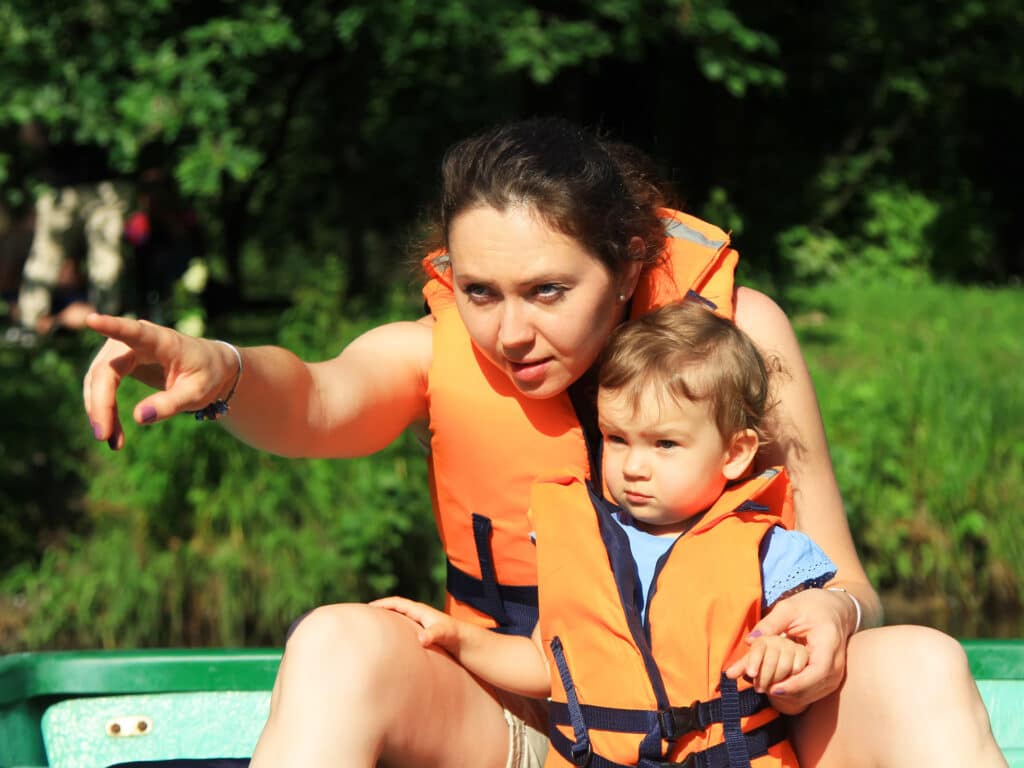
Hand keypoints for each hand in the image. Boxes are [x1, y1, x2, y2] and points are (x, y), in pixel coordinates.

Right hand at [83, 313, 237, 449]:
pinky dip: (104, 409)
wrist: (211, 368)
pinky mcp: (118, 363)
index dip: (111, 326)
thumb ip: (171, 403)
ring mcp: (123, 350)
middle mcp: (137, 340)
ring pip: (97, 380)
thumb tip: (138, 417)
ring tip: (111, 441)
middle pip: (105, 369)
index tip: (92, 319)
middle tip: (104, 436)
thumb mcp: (197, 393)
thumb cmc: (207, 375)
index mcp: (161, 340)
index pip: (133, 332)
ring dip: (99, 410)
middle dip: (101, 403)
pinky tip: (111, 434)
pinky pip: (101, 386)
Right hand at [370, 596, 460, 651]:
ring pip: (399, 620)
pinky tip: (389, 644)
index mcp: (421, 611)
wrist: (468, 643)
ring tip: (371, 630)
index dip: (383, 603)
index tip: (368, 607)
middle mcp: (419, 616)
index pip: (398, 602)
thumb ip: (434, 634)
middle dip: (381, 611)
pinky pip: (403, 631)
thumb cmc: (456, 637)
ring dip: (387, 622)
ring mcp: (420, 625)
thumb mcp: (445, 634)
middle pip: (396, 609)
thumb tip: (422, 639)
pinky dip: (394, 634)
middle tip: (363, 617)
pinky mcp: (422, 635)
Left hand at [724, 589, 852, 713]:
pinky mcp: (830, 678)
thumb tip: (749, 640)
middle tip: (760, 688)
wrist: (835, 609)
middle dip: (787, 692)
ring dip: (790, 695)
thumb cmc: (812, 606)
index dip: (796, 684)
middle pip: (814, 687)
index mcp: (829, 644)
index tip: (774, 688)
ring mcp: (836, 674)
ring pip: (813, 694)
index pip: (817, 672)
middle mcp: (837, 664)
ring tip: (764, 688)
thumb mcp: (789, 608)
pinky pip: (813, 692)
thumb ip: (770, 624)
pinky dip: (795, 692)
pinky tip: (776, 687)